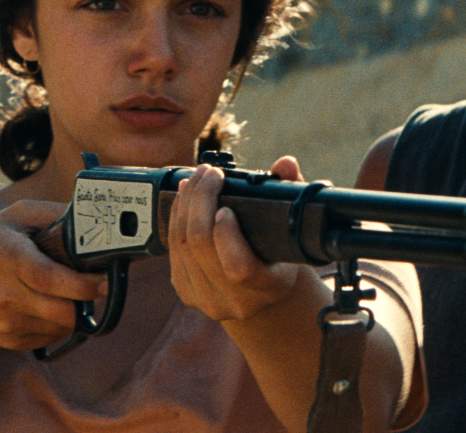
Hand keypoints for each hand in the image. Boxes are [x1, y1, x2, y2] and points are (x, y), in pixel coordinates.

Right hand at [0, 200, 106, 350]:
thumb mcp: (13, 217)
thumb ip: (52, 213)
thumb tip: (91, 218)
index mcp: (8, 258)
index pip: (52, 279)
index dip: (84, 284)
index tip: (105, 280)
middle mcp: (5, 295)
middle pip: (63, 310)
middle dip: (86, 299)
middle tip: (92, 284)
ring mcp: (6, 322)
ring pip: (62, 326)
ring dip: (73, 310)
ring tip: (64, 291)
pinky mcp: (10, 341)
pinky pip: (51, 336)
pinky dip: (57, 322)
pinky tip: (45, 304)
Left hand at [168, 157, 305, 321]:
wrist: (262, 295)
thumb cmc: (280, 256)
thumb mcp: (292, 229)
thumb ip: (290, 193)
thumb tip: (286, 163)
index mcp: (270, 288)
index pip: (239, 268)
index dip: (226, 236)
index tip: (225, 208)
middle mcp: (237, 301)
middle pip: (201, 247)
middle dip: (200, 200)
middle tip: (209, 173)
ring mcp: (207, 299)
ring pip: (182, 244)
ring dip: (185, 203)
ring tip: (197, 178)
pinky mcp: (185, 291)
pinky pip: (173, 248)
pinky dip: (176, 216)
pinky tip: (185, 197)